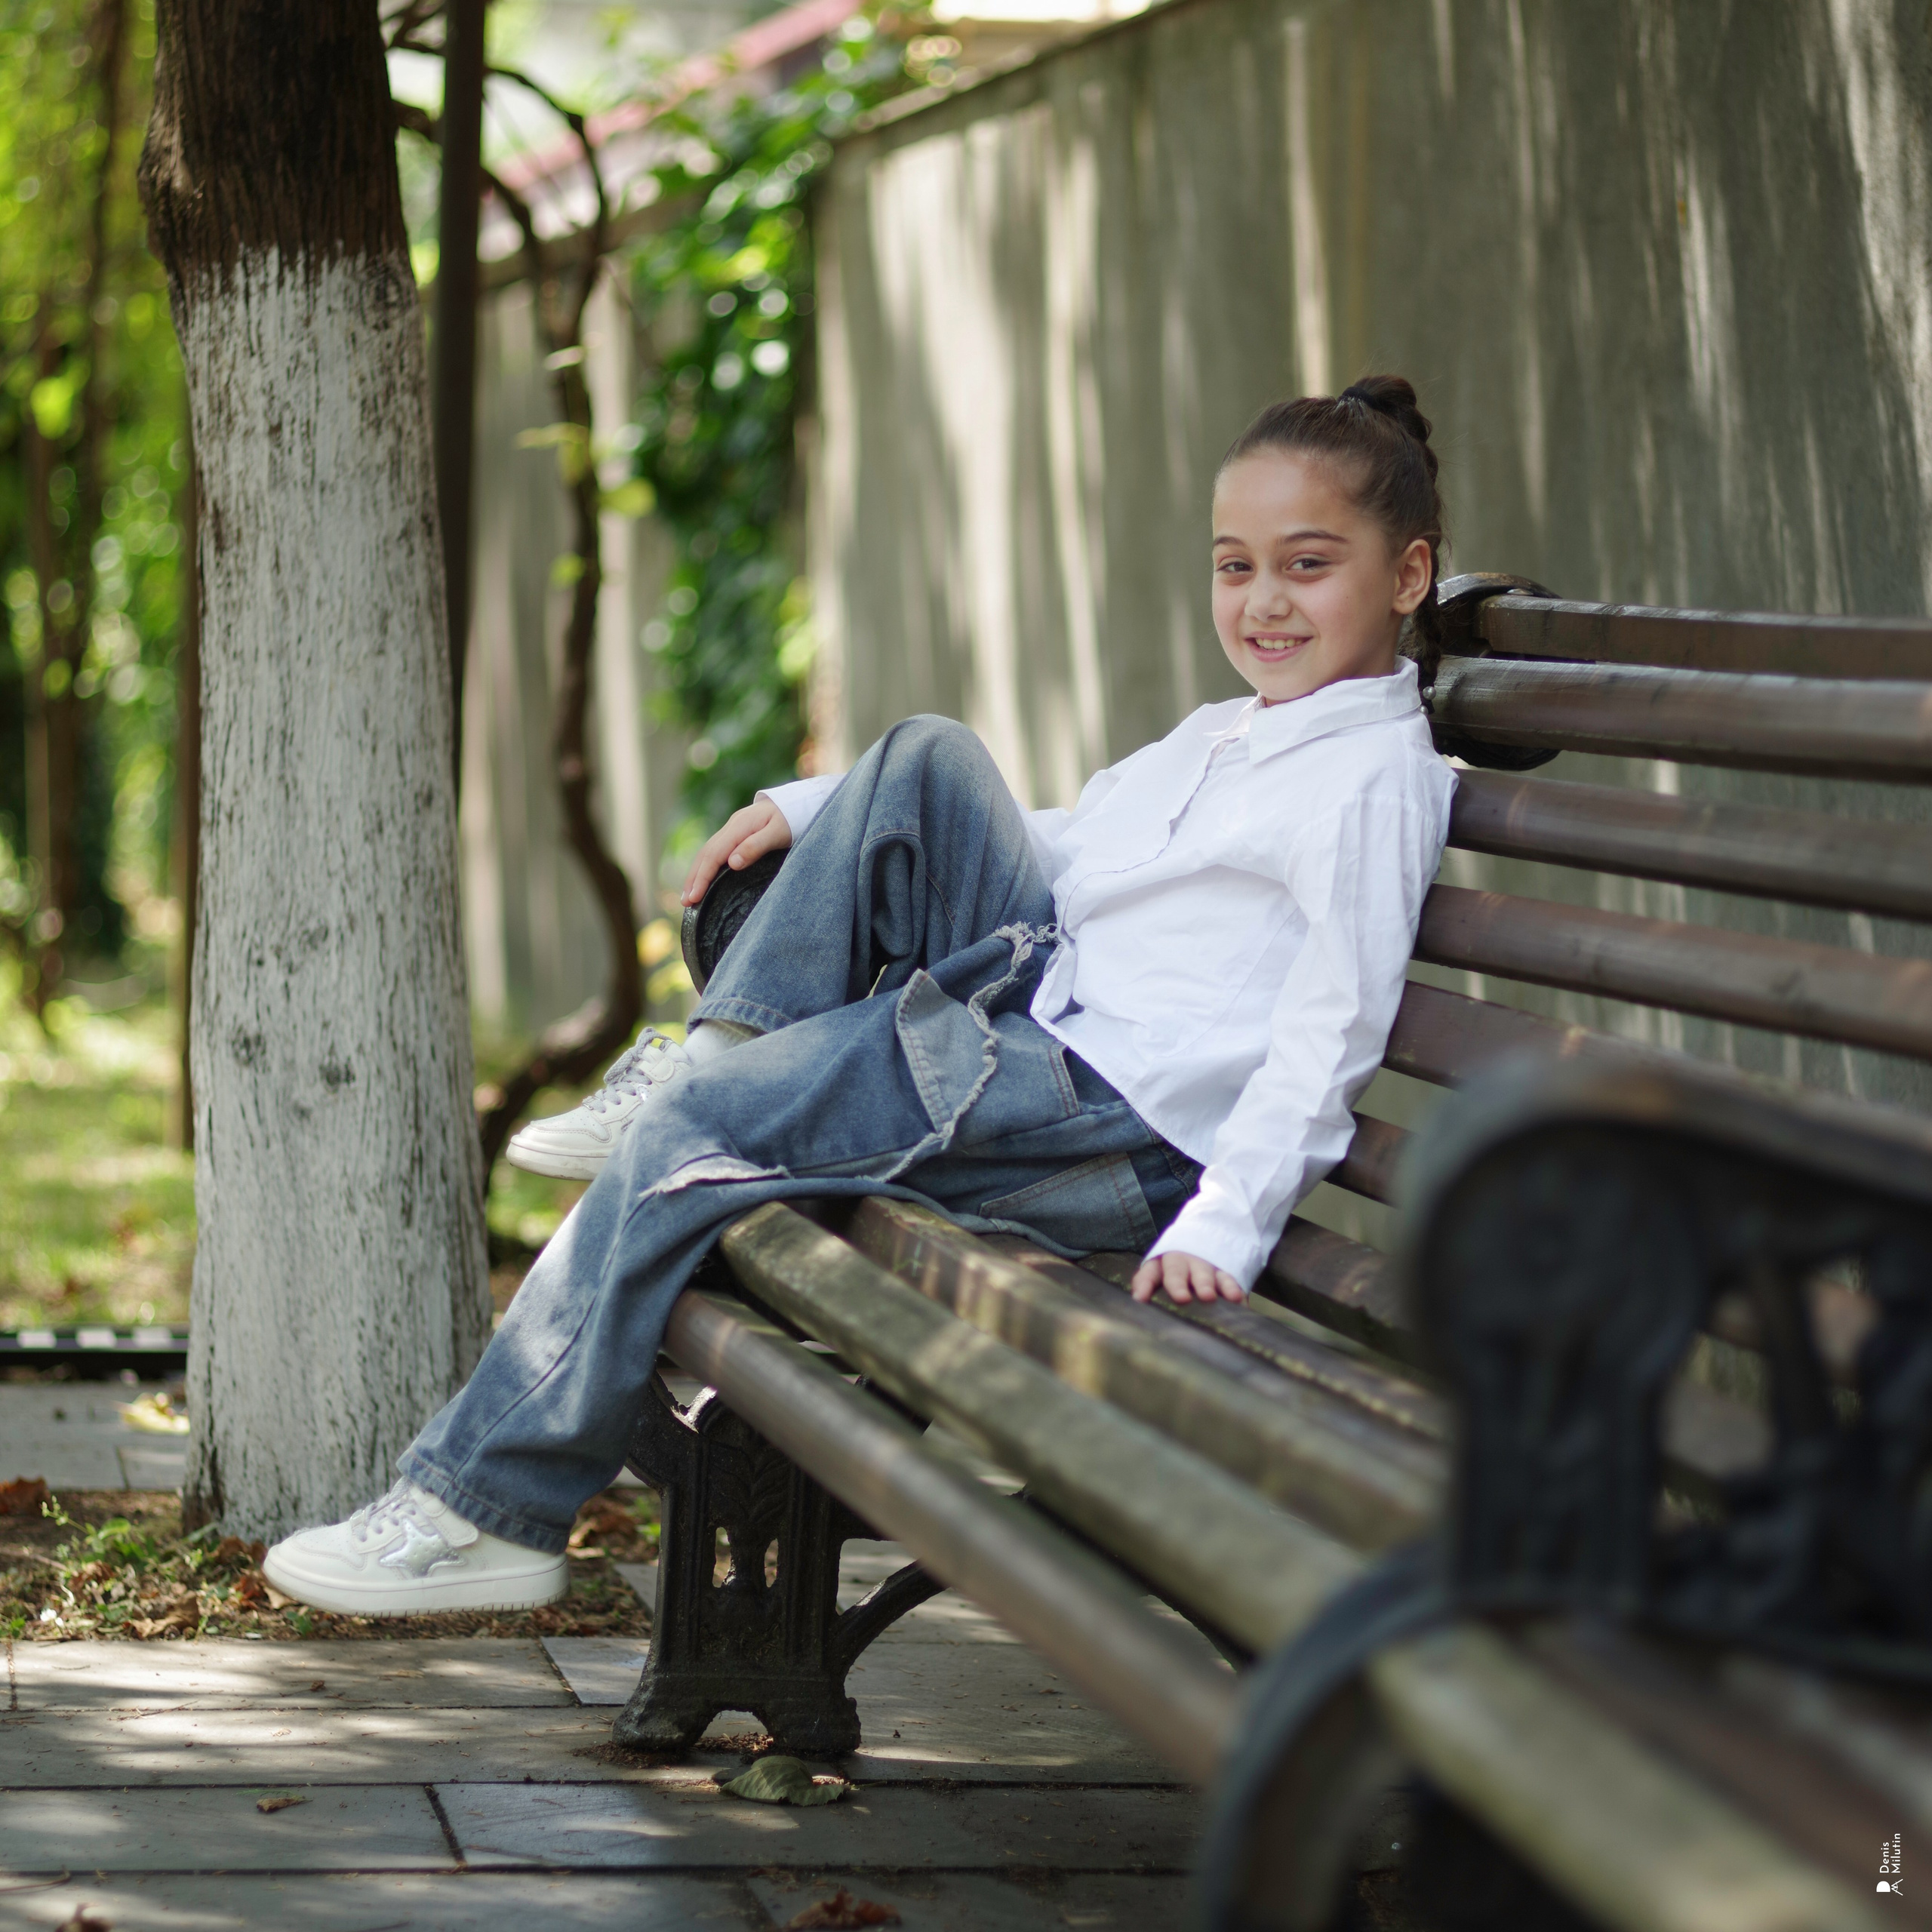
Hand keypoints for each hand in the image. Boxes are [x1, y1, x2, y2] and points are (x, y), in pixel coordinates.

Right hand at [681, 797, 793, 905]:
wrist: (799, 802)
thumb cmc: (793, 819)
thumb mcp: (779, 833)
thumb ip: (756, 846)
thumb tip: (732, 863)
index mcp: (739, 826)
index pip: (714, 855)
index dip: (702, 877)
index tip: (694, 897)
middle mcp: (732, 826)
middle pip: (705, 854)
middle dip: (693, 878)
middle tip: (686, 902)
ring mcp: (733, 829)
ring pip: (708, 852)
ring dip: (696, 873)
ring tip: (689, 895)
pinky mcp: (737, 833)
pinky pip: (716, 851)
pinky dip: (706, 866)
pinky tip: (704, 878)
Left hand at [1131, 1251, 1247, 1304]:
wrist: (1202, 1241)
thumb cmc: (1175, 1272)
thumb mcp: (1159, 1276)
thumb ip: (1148, 1289)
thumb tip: (1139, 1307)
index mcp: (1159, 1265)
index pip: (1148, 1274)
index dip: (1143, 1285)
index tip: (1140, 1299)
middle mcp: (1179, 1262)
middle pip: (1175, 1270)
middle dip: (1177, 1284)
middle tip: (1181, 1298)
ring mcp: (1202, 1265)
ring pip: (1203, 1273)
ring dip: (1205, 1284)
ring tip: (1208, 1297)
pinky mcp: (1223, 1269)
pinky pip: (1227, 1278)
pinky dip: (1231, 1289)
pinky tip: (1237, 1300)